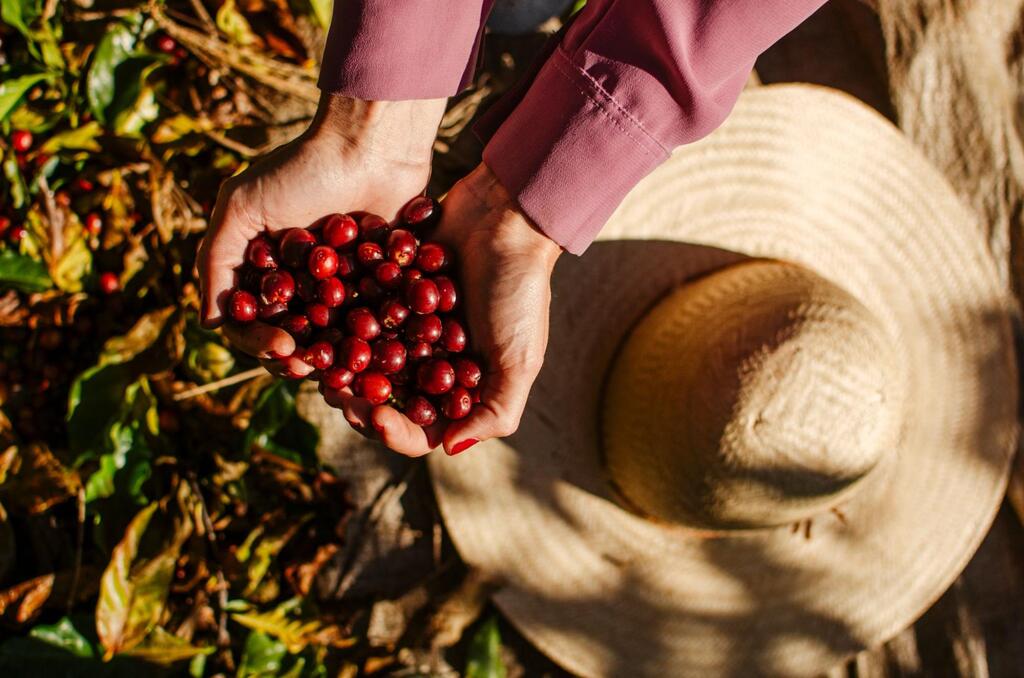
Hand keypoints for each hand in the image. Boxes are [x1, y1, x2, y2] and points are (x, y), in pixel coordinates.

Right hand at [196, 94, 444, 377]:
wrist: (369, 146)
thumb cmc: (301, 170)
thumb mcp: (242, 206)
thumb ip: (216, 260)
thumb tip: (207, 324)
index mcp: (261, 269)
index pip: (248, 319)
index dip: (259, 339)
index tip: (280, 346)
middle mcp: (298, 283)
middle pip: (288, 336)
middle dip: (293, 357)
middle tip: (307, 365)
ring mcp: (340, 286)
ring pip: (328, 338)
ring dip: (328, 359)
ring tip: (338, 369)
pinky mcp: (380, 284)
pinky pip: (372, 323)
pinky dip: (369, 342)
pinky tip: (374, 356)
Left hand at [324, 163, 561, 455]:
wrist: (505, 218)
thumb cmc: (519, 291)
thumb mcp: (521, 360)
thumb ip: (495, 413)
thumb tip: (450, 449)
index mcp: (462, 386)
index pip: (423, 429)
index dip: (396, 433)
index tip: (377, 418)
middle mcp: (432, 361)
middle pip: (386, 399)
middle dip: (358, 402)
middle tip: (334, 392)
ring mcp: (408, 326)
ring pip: (364, 361)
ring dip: (340, 368)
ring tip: (318, 364)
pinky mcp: (389, 290)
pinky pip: (358, 314)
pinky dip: (339, 324)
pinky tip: (319, 325)